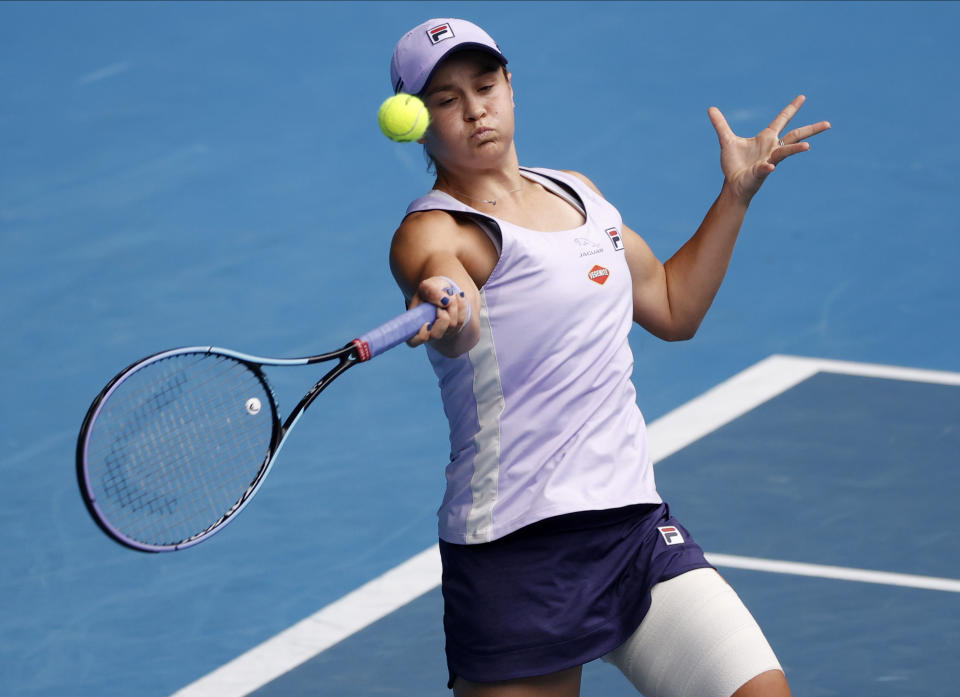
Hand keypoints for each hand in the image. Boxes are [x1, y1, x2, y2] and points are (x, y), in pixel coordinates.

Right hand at [407, 276, 471, 347]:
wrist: (444, 288)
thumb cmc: (431, 289)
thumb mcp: (427, 286)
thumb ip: (431, 292)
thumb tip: (444, 301)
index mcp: (416, 324)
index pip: (413, 341)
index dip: (420, 336)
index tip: (427, 323)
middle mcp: (429, 331)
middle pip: (437, 334)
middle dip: (442, 315)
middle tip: (443, 300)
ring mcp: (444, 332)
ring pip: (452, 325)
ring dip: (453, 305)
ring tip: (449, 293)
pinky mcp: (456, 328)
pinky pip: (462, 319)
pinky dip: (462, 305)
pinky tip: (458, 296)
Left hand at [708, 95, 830, 202]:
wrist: (733, 185)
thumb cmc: (734, 164)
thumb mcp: (726, 140)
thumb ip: (720, 125)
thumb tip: (711, 109)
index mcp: (766, 138)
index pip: (782, 120)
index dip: (792, 108)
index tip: (803, 97)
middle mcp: (772, 148)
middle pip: (795, 136)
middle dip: (811, 130)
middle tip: (828, 124)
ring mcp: (770, 160)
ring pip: (786, 153)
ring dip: (796, 149)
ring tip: (807, 147)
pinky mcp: (762, 172)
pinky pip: (765, 169)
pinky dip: (766, 167)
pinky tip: (769, 166)